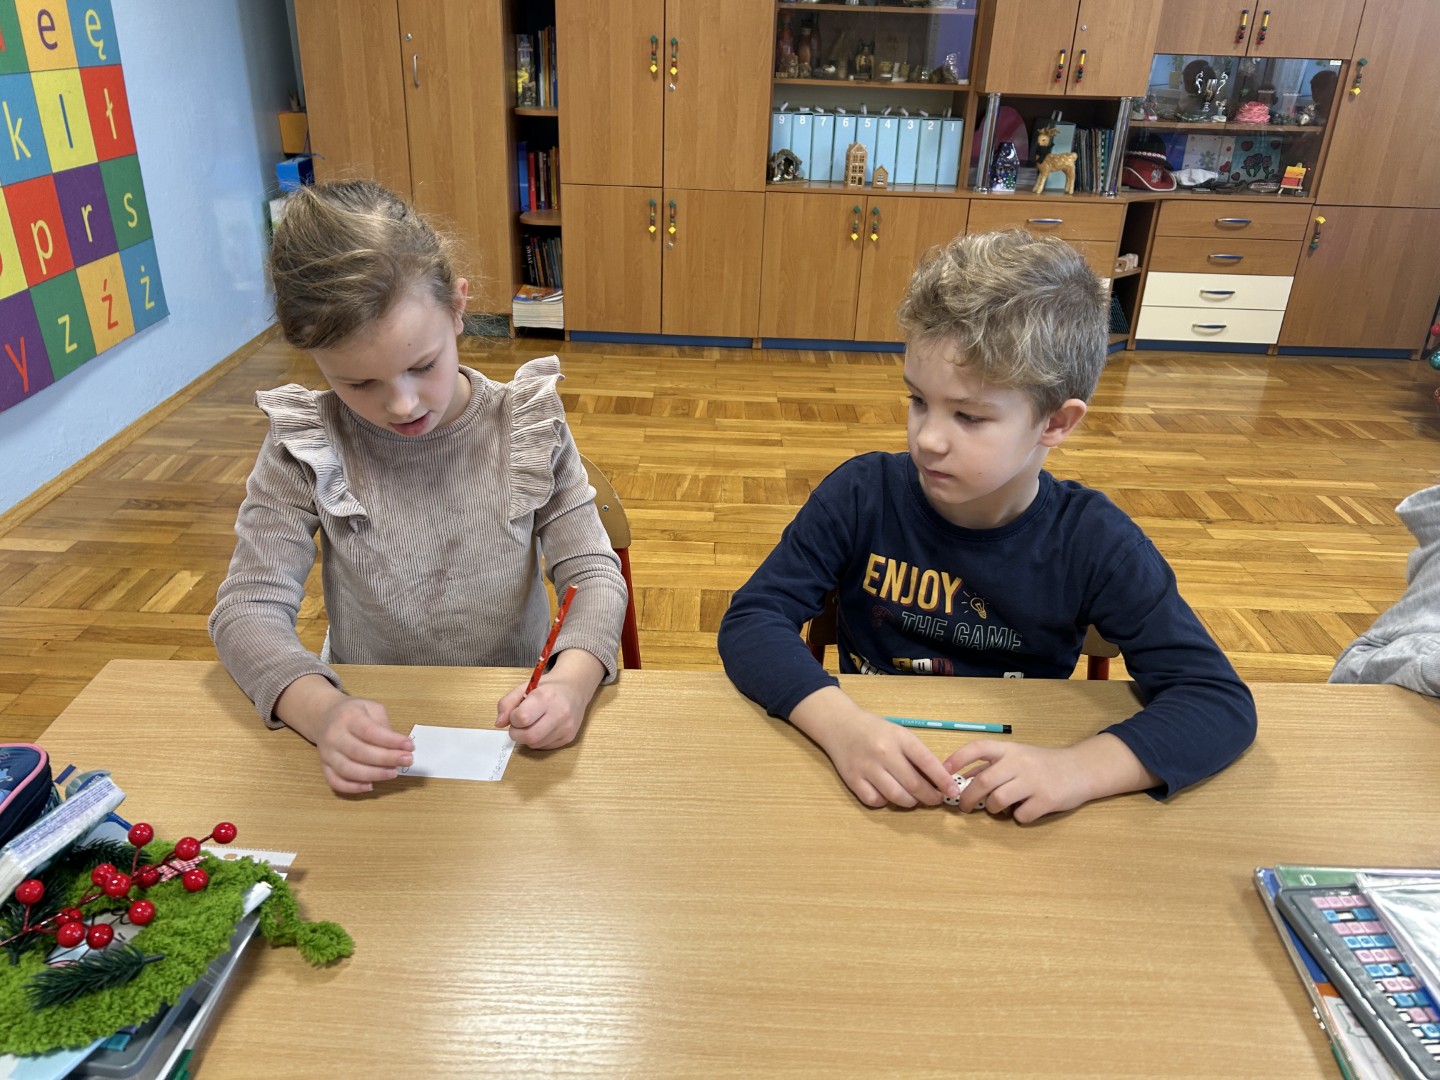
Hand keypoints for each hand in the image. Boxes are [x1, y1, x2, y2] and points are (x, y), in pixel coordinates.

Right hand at [312, 695, 414, 794]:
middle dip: (386, 759)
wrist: (323, 716)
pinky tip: (370, 786)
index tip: (410, 746)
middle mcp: (334, 736)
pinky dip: (352, 787)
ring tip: (393, 773)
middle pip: (360, 752)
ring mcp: (326, 753)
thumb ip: (383, 725)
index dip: (391, 741)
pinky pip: (335, 781)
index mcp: (348, 717)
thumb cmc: (353, 712)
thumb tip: (398, 746)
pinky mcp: (323, 767)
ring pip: (348, 770)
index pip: (370, 732)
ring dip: (373, 775)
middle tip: (407, 760)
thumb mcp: (371, 708)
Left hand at [495, 648, 603, 748]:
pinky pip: (544, 747)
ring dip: (527, 737)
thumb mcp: (524, 687)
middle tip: (519, 724)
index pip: (522, 718)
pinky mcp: (568, 738)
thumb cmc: (547, 688)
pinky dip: (538, 740)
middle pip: (529, 736)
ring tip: (533, 723)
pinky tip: (543, 728)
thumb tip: (499, 724)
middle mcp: (559, 713)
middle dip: (517, 733)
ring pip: (535, 744)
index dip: (513, 718)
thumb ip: (507, 703)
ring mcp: (566, 727)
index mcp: (546, 696)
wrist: (574, 690)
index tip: (516, 713)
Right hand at [790, 688, 960, 808]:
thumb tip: (937, 779)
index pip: (927, 762)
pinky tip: (888, 795)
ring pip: (896, 796)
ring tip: (914, 799)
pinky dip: (885, 802)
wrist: (839, 724)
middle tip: (936, 799)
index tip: (953, 791)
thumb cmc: (875, 729)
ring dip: (910, 802)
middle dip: (930, 796)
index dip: (943, 780)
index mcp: (899, 737)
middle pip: (913, 783)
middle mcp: (883, 752)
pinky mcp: (852, 779)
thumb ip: (916, 754)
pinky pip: (875, 800)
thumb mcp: (899, 734)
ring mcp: (867, 767)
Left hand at [944, 740, 1095, 822]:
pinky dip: (1017, 817)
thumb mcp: (1016, 757)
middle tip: (964, 807)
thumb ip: (991, 766)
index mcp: (1010, 749)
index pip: (978, 747)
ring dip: (992, 808)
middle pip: (984, 781)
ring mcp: (1034, 781)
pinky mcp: (1047, 799)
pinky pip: (1021, 815)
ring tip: (996, 808)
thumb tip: (960, 779)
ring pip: (998, 799)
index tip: (944, 772)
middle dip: (968, 797)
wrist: (1080, 769)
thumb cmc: (1042, 764)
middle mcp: (1020, 762)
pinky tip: (1024, 811)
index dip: (958, 758)